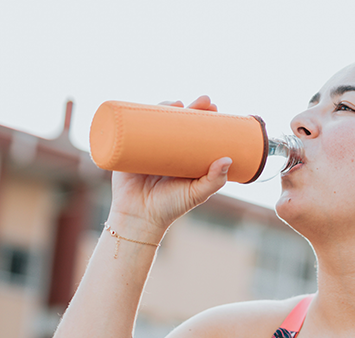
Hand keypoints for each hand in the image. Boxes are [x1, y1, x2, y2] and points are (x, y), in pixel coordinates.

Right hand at [109, 95, 232, 237]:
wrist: (139, 219)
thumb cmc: (170, 208)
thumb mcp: (196, 194)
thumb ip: (213, 181)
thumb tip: (228, 159)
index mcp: (182, 157)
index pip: (194, 131)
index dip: (203, 117)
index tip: (214, 107)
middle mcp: (165, 149)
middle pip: (177, 121)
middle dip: (190, 107)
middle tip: (204, 101)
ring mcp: (146, 148)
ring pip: (155, 121)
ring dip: (166, 106)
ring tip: (177, 103)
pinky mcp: (126, 150)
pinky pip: (129, 129)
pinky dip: (135, 115)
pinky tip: (145, 106)